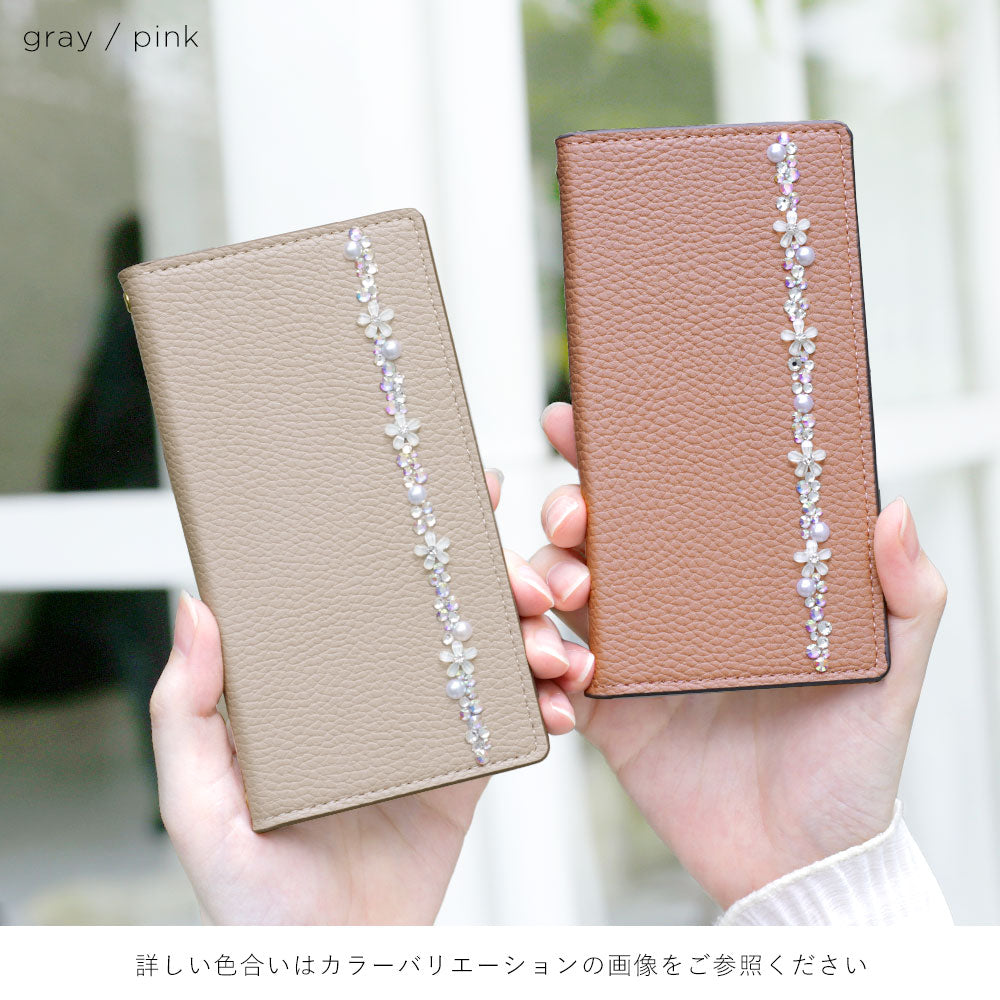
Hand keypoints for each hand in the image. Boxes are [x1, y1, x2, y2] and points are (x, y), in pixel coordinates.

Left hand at [150, 471, 575, 924]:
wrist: (339, 968)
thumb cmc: (254, 896)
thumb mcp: (199, 804)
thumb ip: (187, 714)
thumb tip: (193, 606)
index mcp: (315, 681)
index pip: (360, 587)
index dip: (407, 533)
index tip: (453, 489)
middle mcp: (375, 689)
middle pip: (444, 606)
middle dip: (500, 579)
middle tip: (531, 583)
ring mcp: (428, 725)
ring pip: (492, 651)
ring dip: (536, 635)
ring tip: (556, 647)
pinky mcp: (468, 768)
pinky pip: (517, 719)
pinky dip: (550, 701)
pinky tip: (564, 703)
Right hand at [530, 401, 947, 909]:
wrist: (804, 861)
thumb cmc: (850, 764)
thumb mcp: (890, 673)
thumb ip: (905, 597)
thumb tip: (893, 511)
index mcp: (720, 586)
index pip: (658, 505)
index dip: (606, 459)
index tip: (573, 418)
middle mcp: (664, 612)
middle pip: (587, 541)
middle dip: (562, 517)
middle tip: (574, 523)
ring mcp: (626, 661)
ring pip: (551, 601)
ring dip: (536, 591)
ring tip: (561, 613)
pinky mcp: (603, 717)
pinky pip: (548, 681)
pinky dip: (539, 675)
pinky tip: (564, 687)